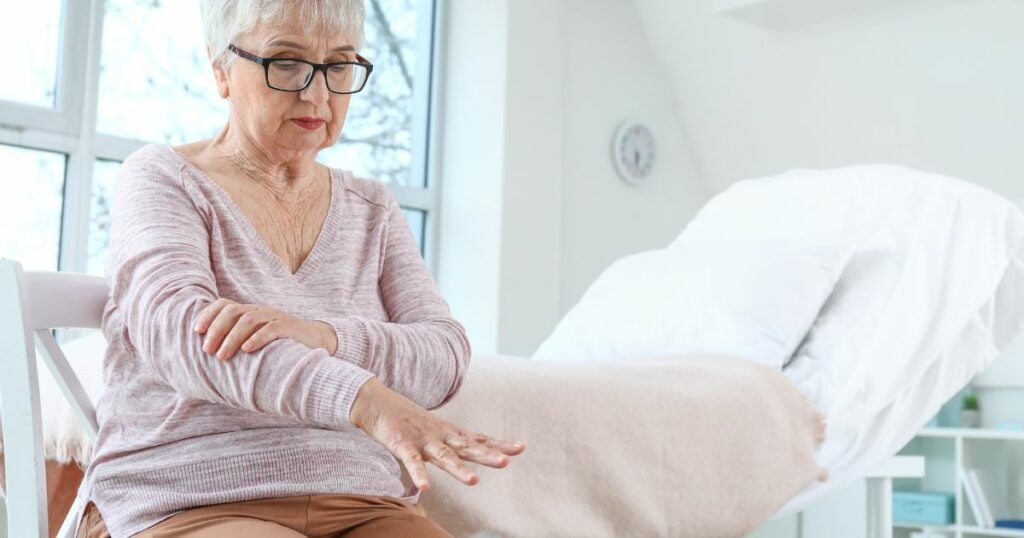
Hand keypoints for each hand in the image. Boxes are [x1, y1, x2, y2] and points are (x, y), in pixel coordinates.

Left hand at [193, 298, 329, 359]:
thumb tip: (209, 355)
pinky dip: (257, 338)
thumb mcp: (256, 339)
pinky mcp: (289, 327)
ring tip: (222, 356)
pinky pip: (271, 328)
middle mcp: (260, 311)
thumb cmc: (279, 345)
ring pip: (249, 319)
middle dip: (217, 330)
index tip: (197, 331)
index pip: (224, 305)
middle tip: (207, 350)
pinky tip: (247, 350)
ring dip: (232, 338)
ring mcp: (275, 317)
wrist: (315, 341)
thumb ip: (237, 342)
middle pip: (233, 311)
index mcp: (250, 312)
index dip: (209, 315)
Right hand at [350, 378, 525, 490]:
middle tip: (506, 462)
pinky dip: (418, 474)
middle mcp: (439, 435)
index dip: (498, 444)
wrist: (375, 401)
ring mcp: (421, 439)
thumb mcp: (433, 429)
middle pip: (467, 447)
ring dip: (458, 468)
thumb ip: (450, 442)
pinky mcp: (402, 444)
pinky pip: (411, 462)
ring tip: (473, 481)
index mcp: (448, 432)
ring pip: (443, 456)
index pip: (478, 439)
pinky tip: (425, 488)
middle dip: (487, 454)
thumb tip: (468, 448)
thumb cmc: (405, 418)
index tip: (520, 447)